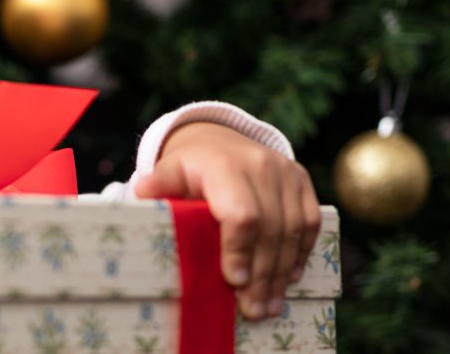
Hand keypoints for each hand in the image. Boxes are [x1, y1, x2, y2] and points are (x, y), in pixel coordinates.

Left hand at [134, 122, 320, 320]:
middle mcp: (260, 165)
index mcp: (224, 165)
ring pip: (293, 229)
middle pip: (270, 228)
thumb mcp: (169, 172)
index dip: (239, 249)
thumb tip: (139, 194)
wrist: (220, 140)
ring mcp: (285, 171)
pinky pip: (310, 221)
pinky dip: (301, 252)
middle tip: (253, 310)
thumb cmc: (191, 167)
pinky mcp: (301, 180)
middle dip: (262, 274)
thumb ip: (158, 185)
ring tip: (270, 305)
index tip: (234, 281)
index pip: (241, 213)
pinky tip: (288, 279)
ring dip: (282, 271)